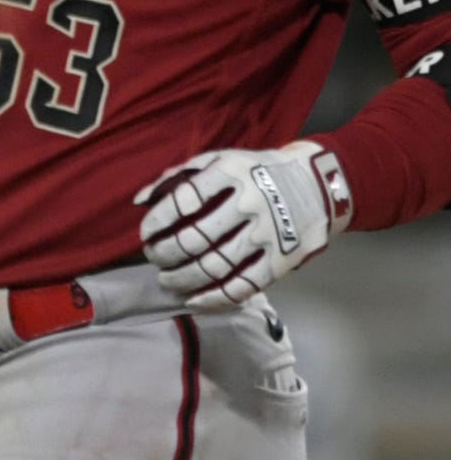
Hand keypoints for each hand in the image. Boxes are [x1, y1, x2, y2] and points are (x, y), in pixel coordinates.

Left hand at [135, 141, 353, 309]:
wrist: (319, 184)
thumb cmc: (257, 171)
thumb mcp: (221, 160)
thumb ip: (179, 176)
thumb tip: (139, 200)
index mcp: (231, 172)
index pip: (184, 200)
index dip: (157, 221)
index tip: (145, 234)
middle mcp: (250, 202)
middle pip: (197, 238)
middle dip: (166, 253)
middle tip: (153, 258)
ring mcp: (269, 233)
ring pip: (217, 266)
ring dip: (184, 278)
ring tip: (166, 279)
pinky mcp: (283, 259)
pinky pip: (245, 286)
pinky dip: (215, 298)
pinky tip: (194, 300)